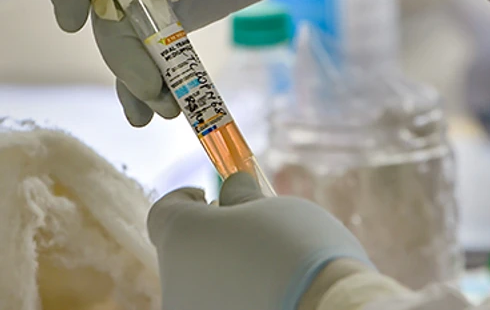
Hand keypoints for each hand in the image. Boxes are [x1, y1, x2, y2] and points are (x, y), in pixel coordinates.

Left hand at [147, 173, 373, 309]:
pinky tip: (272, 296)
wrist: (325, 308)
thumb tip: (231, 190)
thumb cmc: (298, 249)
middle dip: (215, 239)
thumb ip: (242, 197)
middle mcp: (172, 280)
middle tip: (258, 234)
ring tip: (273, 271)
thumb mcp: (273, 207)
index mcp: (180, 237)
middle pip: (186, 251)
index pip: (164, 212)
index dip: (187, 199)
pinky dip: (238, 298)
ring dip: (227, 272)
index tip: (214, 198)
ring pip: (203, 284)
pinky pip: (219, 305)